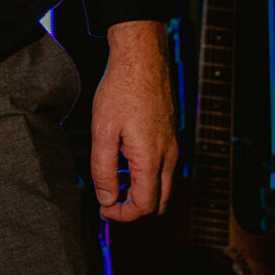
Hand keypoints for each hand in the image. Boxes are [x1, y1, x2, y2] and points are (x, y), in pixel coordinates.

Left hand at [91, 19, 178, 221]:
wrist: (142, 59)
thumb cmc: (122, 89)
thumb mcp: (102, 130)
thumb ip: (103, 169)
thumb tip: (107, 198)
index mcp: (151, 158)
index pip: (144, 206)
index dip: (122, 215)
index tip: (104, 209)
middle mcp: (168, 156)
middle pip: (158, 202)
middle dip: (134, 208)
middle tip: (109, 201)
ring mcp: (172, 146)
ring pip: (163, 186)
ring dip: (140, 192)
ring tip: (113, 181)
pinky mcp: (170, 136)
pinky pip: (163, 168)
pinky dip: (146, 176)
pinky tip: (124, 161)